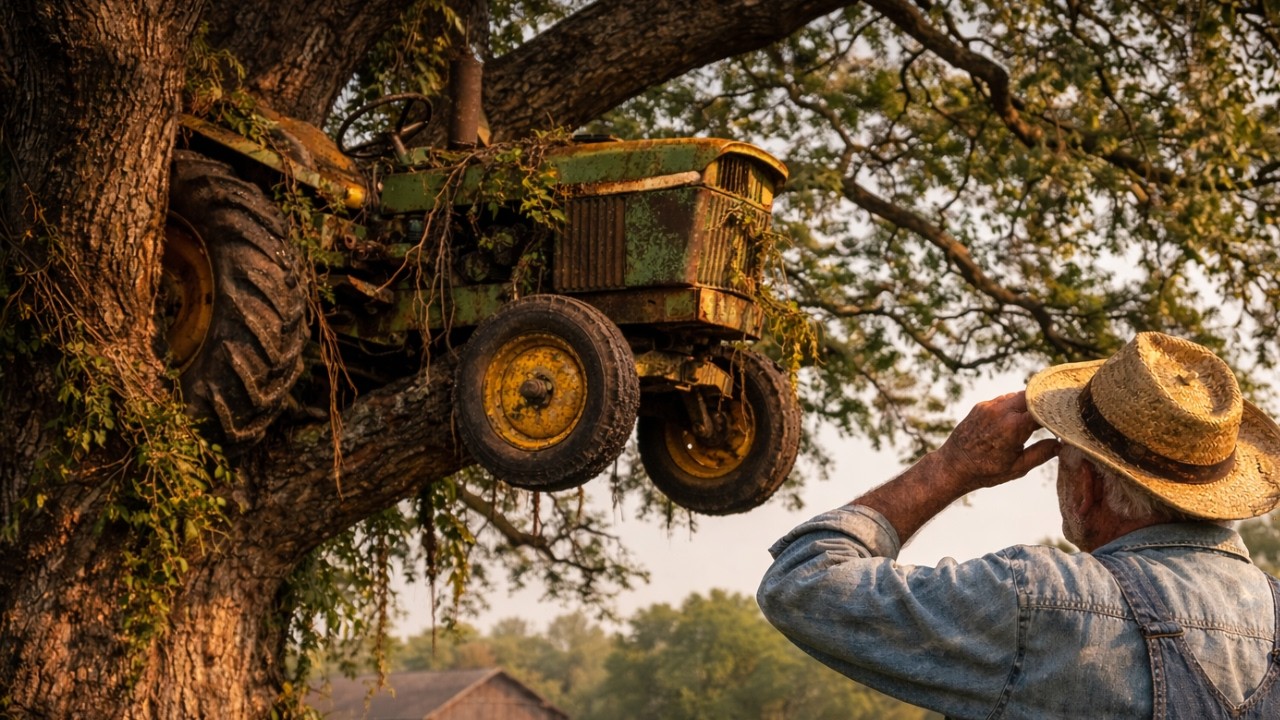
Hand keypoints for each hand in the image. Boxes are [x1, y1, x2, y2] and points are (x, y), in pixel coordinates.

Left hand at [936, 391, 1059, 491]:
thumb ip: (1042, 453)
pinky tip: (1018, 416)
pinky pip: (1003, 399)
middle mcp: (1001, 411)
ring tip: (1039, 415)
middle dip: (1044, 402)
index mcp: (1013, 426)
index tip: (1067, 415)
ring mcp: (989, 406)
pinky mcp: (980, 406)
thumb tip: (1061, 444)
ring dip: (1029, 403)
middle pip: (1032, 395)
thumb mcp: (1018, 467)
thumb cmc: (986, 471)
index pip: (1043, 409)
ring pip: (1017, 395)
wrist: (953, 465)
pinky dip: (1014, 405)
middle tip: (1056, 410)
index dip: (1056, 410)